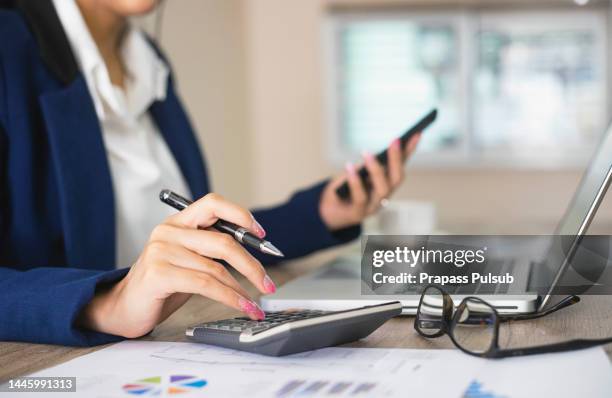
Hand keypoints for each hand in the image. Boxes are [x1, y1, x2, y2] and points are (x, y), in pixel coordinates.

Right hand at [78, 193, 276, 337]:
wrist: (122, 308)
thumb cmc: (161, 284)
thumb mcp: (188, 259)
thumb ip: (212, 249)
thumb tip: (254, 252)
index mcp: (178, 222)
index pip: (213, 203)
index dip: (240, 215)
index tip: (262, 234)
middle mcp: (168, 231)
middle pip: (223, 241)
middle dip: (252, 264)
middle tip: (268, 283)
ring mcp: (161, 251)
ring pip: (217, 268)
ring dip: (243, 289)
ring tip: (255, 304)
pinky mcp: (159, 274)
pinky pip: (205, 284)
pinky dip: (230, 297)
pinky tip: (242, 305)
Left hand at [319, 134, 420, 229]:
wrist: (325, 211)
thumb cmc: (343, 189)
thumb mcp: (356, 172)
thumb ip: (367, 165)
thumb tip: (377, 154)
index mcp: (385, 184)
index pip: (401, 165)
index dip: (409, 151)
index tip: (417, 133)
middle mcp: (384, 196)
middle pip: (397, 179)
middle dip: (397, 159)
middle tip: (395, 141)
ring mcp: (373, 206)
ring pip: (382, 189)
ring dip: (376, 169)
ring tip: (366, 153)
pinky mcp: (359, 213)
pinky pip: (360, 198)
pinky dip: (355, 181)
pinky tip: (349, 167)